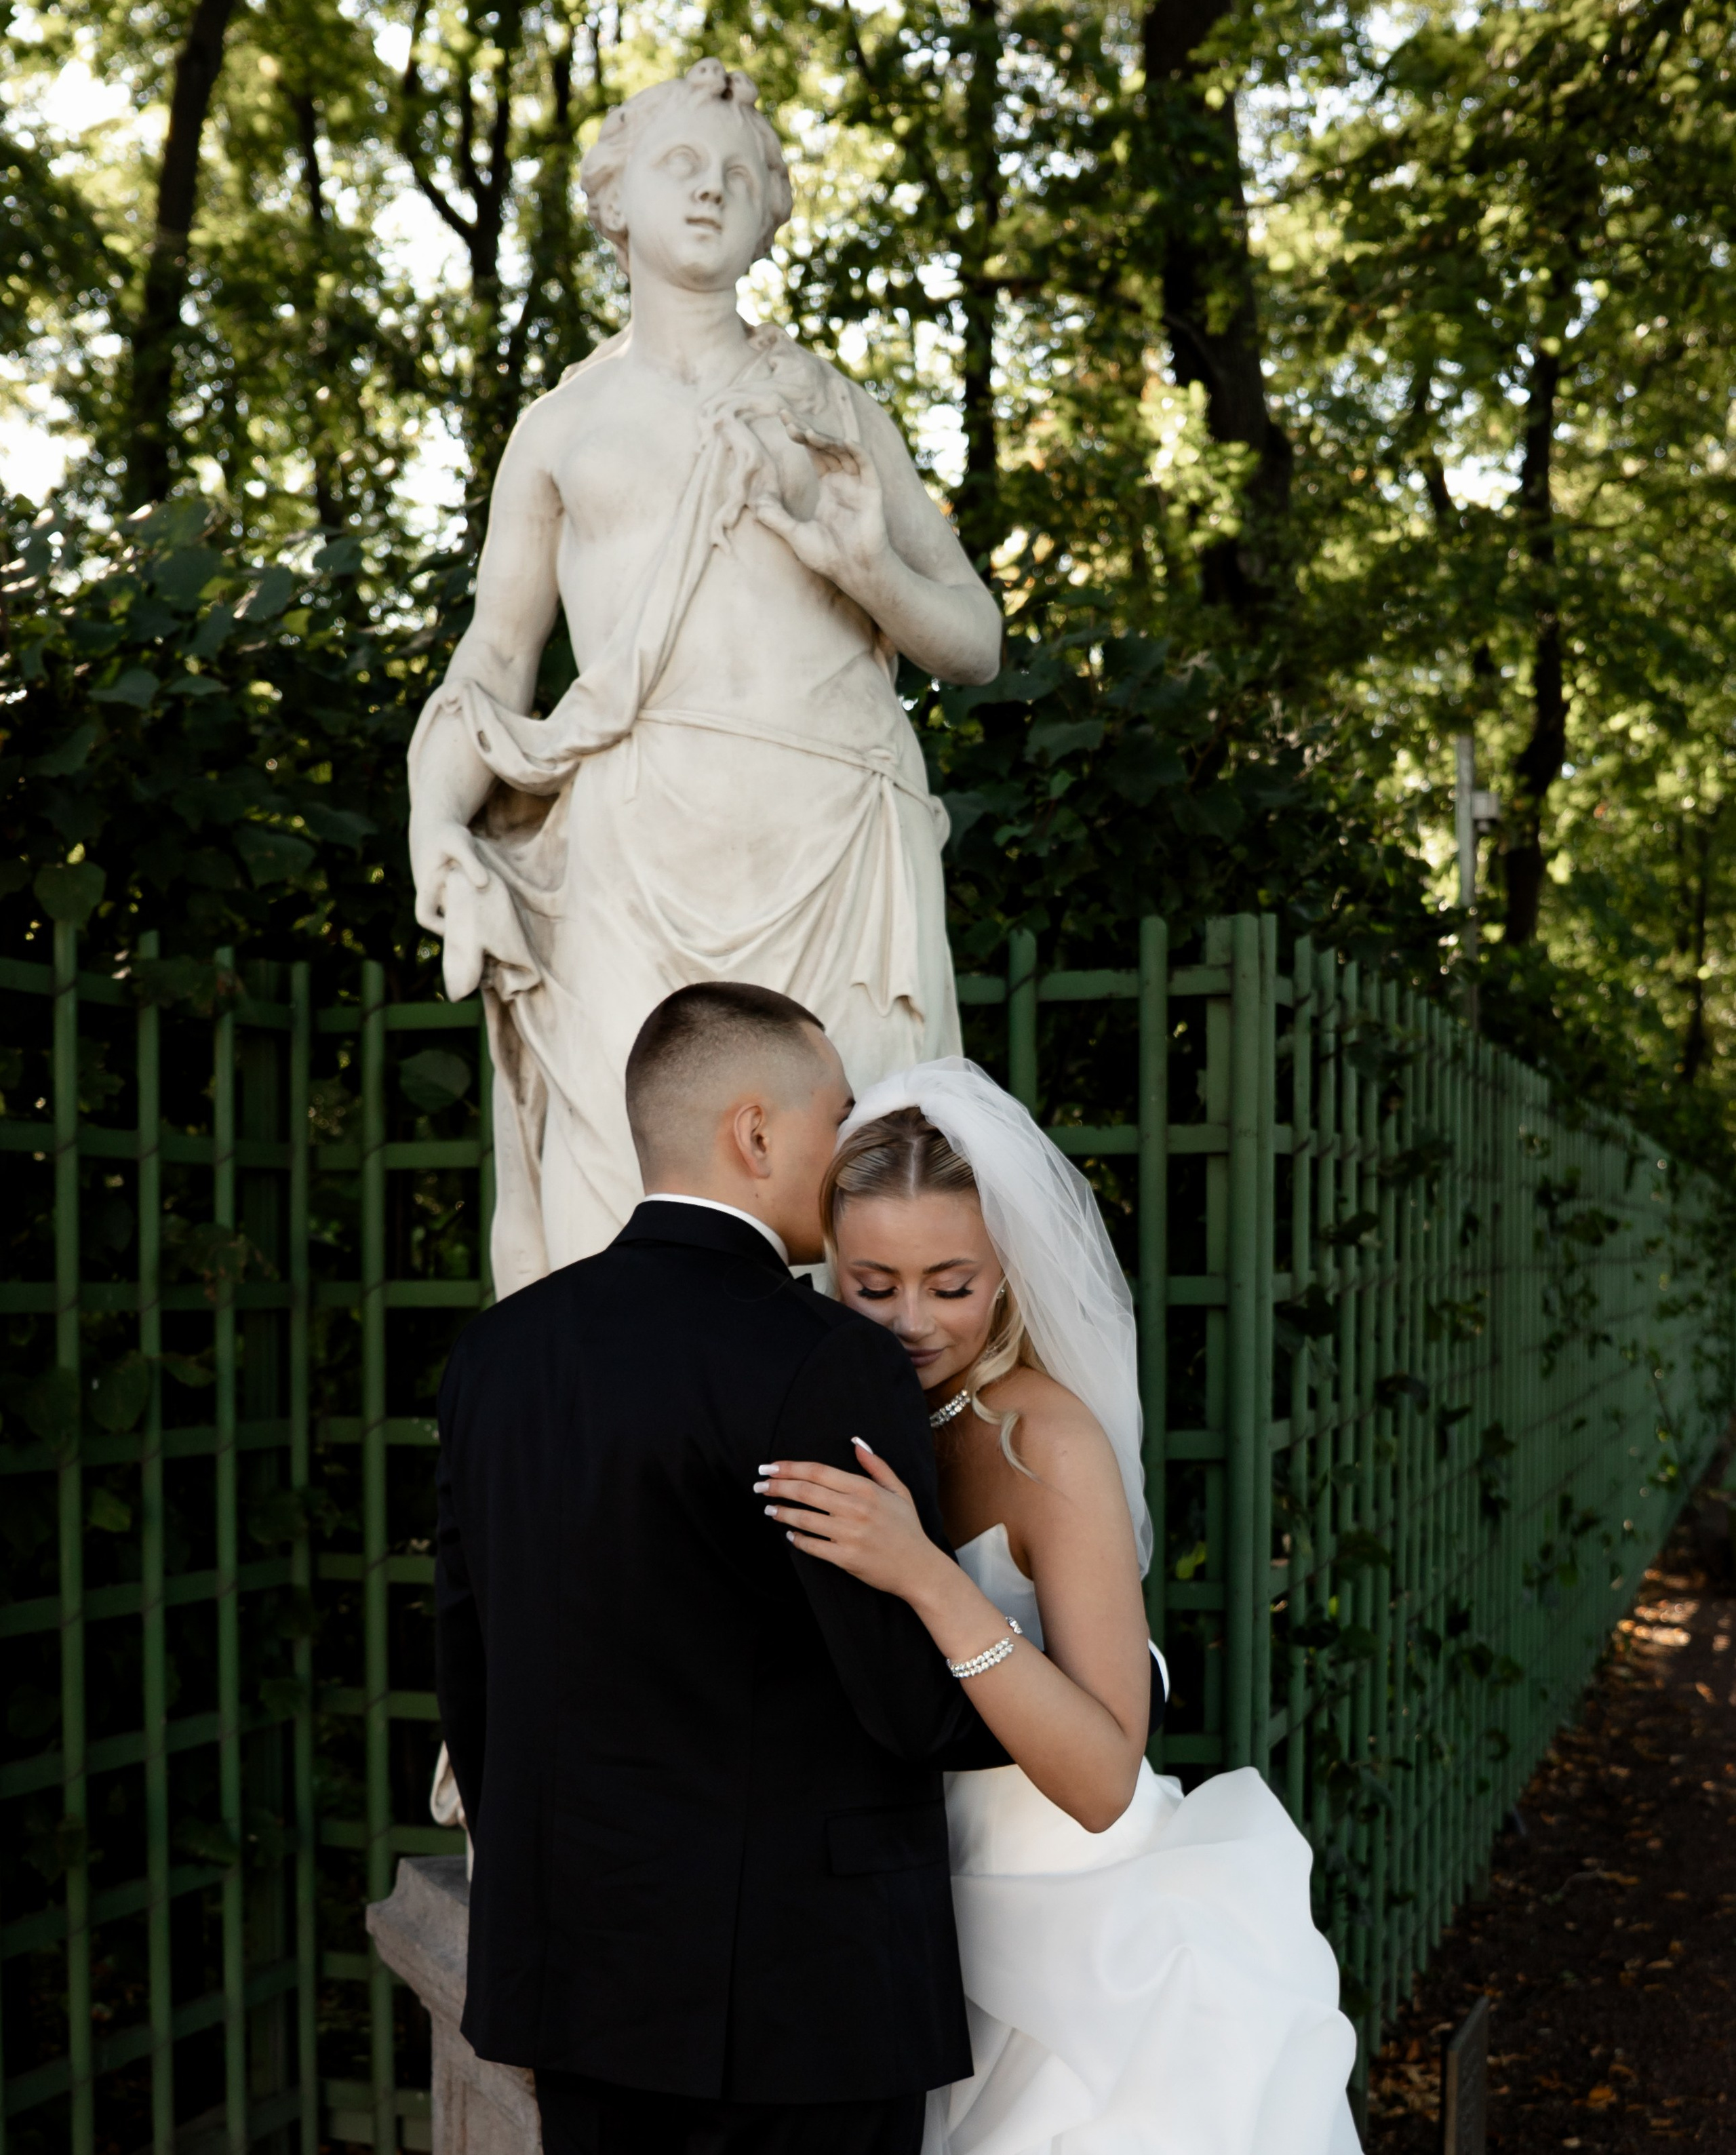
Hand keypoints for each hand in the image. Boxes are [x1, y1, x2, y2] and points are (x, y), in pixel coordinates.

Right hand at [409, 812, 488, 935]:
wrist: (435, 822)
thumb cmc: (447, 832)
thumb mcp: (460, 842)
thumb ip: (471, 862)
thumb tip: (483, 884)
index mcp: (426, 885)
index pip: (425, 916)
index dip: (440, 928)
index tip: (463, 928)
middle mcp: (430, 892)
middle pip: (444, 919)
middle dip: (463, 923)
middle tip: (490, 924)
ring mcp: (437, 890)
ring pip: (453, 909)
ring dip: (469, 911)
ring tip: (494, 910)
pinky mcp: (445, 885)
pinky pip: (457, 900)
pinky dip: (471, 900)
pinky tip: (492, 897)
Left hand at [749, 415, 895, 599]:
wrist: (854, 572)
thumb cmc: (829, 557)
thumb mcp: (794, 534)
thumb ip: (776, 518)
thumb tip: (755, 503)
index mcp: (829, 489)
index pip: (814, 453)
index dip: (800, 435)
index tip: (783, 420)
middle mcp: (844, 482)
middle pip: (826, 446)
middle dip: (808, 430)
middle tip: (787, 419)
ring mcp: (858, 485)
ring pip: (843, 450)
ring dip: (825, 438)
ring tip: (805, 433)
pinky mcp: (871, 492)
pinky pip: (864, 463)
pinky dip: (853, 449)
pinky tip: (838, 440)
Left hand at [756, 1442, 946, 1600]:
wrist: (919, 1569)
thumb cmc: (907, 1528)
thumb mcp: (898, 1491)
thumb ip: (876, 1465)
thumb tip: (856, 1442)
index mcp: (865, 1489)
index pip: (818, 1472)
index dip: (790, 1468)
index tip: (771, 1467)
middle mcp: (855, 1509)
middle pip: (805, 1491)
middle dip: (777, 1486)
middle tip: (759, 1485)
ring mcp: (849, 1534)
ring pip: (804, 1518)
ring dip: (781, 1511)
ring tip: (769, 1508)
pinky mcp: (845, 1558)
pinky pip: (812, 1545)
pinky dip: (796, 1538)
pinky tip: (789, 1532)